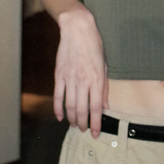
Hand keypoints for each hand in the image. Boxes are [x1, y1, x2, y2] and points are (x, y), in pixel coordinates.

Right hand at [53, 7, 108, 137]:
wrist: (77, 30)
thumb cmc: (94, 46)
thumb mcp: (105, 65)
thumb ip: (104, 87)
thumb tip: (106, 106)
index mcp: (96, 79)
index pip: (96, 107)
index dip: (96, 123)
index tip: (96, 133)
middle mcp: (83, 81)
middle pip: (81, 109)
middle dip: (83, 123)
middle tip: (85, 130)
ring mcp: (69, 78)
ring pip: (69, 105)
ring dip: (72, 118)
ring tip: (75, 125)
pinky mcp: (59, 75)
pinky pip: (58, 95)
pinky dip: (58, 108)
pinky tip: (60, 117)